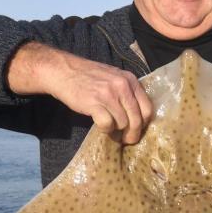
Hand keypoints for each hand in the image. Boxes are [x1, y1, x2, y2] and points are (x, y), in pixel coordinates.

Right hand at [7, 43, 152, 143]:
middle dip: (133, 134)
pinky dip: (105, 130)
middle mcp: (122, 86)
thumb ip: (128, 93)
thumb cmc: (89, 77)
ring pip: (123, 124)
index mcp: (130, 80)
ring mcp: (109, 94)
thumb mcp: (114, 77)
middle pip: (137, 119)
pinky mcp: (95, 103)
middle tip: (127, 140)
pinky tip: (101, 126)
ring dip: (117, 132)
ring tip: (111, 131)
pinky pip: (108, 125)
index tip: (138, 130)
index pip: (148, 108)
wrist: (63, 71)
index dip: (144, 124)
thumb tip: (139, 118)